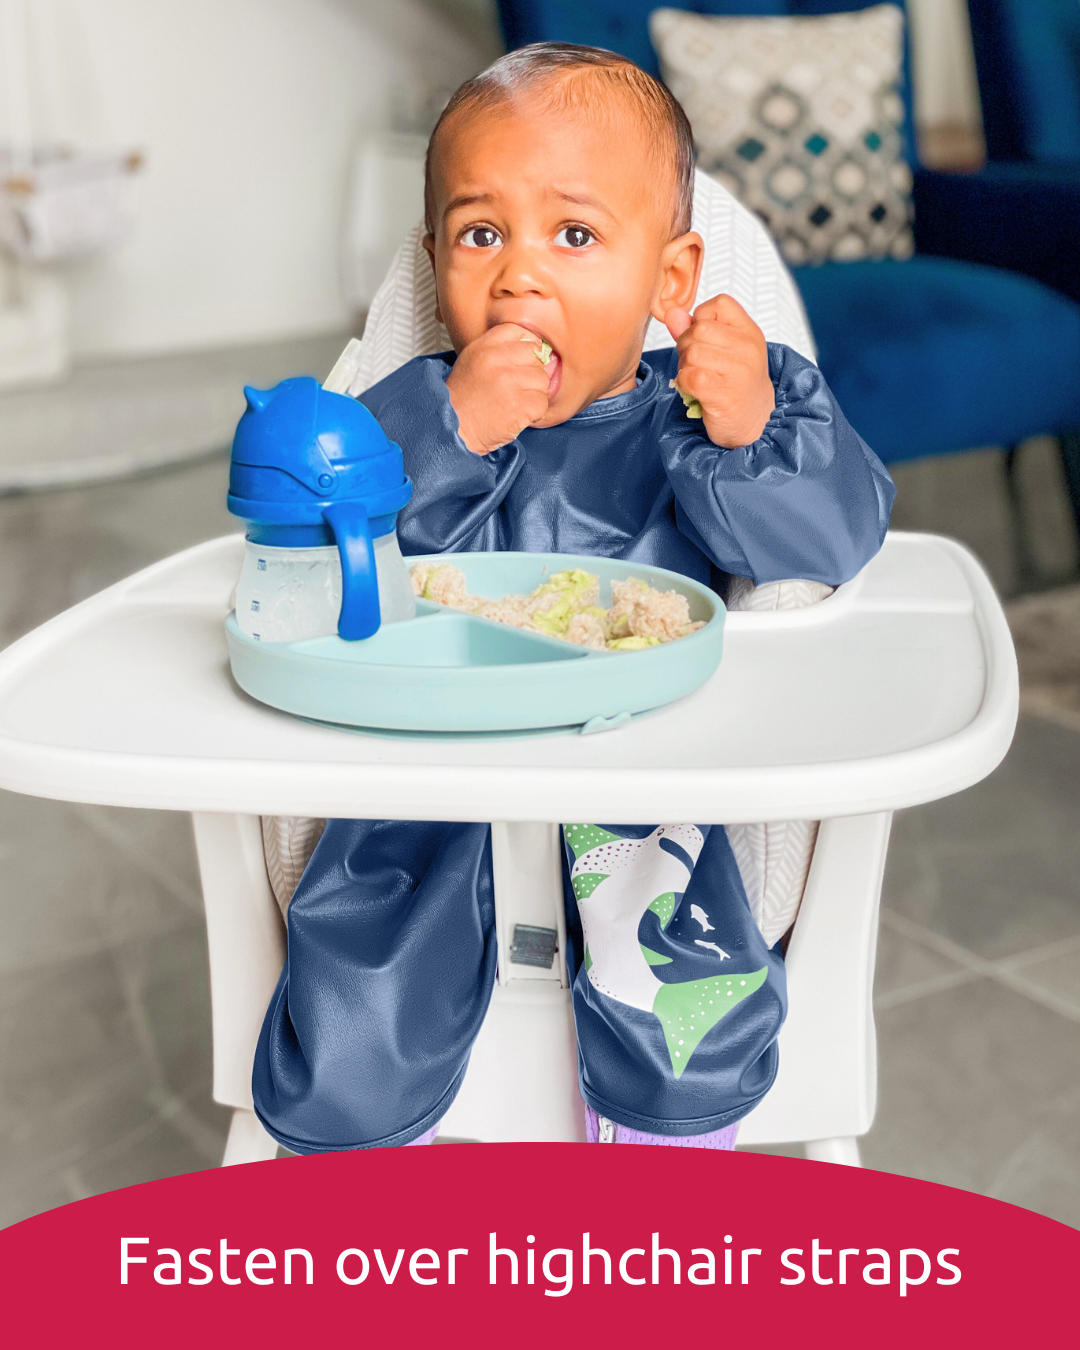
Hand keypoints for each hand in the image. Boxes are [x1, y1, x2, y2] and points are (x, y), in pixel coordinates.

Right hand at [445, 323, 554, 454]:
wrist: (452, 431)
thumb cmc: (462, 403)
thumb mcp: (472, 363)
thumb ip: (499, 352)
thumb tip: (535, 350)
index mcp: (484, 347)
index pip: (520, 332)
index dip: (527, 348)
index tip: (522, 362)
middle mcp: (497, 360)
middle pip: (535, 356)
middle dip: (530, 374)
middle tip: (516, 390)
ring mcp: (509, 382)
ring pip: (542, 380)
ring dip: (533, 395)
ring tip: (514, 404)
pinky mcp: (520, 405)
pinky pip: (542, 403)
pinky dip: (535, 413)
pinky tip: (518, 416)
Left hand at [665, 294, 774, 447]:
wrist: (756, 424)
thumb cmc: (738, 386)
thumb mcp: (724, 351)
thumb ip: (695, 330)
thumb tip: (672, 313)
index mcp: (750, 332)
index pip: (719, 304)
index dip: (701, 318)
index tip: (706, 339)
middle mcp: (747, 348)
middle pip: (699, 328)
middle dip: (687, 345)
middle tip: (696, 364)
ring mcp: (737, 371)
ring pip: (692, 352)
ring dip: (685, 366)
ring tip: (697, 377)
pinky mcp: (723, 393)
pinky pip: (689, 376)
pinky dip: (684, 383)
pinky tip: (696, 390)